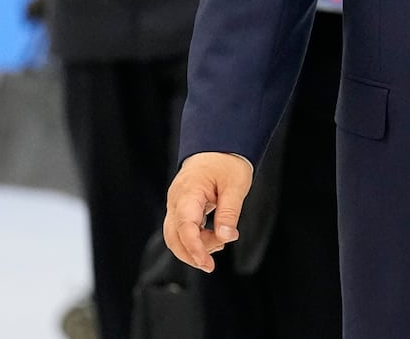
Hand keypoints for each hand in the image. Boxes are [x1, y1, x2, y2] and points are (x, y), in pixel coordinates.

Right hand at [164, 152, 253, 271]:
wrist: (218, 145)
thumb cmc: (227, 162)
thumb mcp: (236, 185)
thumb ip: (230, 212)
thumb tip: (226, 238)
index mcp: (188, 193)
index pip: (185, 227)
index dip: (194, 248)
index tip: (207, 264)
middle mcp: (176, 200)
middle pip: (174, 237)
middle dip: (192, 253)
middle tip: (212, 262)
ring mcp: (175, 204)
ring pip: (175, 236)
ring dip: (194, 247)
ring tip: (219, 244)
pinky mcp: (180, 208)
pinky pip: (181, 230)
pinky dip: (195, 239)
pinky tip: (214, 240)